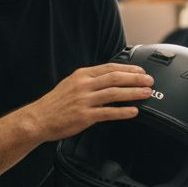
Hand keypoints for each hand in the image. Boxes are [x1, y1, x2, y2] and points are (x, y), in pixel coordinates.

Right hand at [23, 63, 154, 141]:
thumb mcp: (70, 84)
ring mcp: (84, 101)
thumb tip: (109, 80)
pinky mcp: (84, 116)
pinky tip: (133, 112)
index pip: (109, 68)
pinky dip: (122, 111)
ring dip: (133, 93)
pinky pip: (108, 113)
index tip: (140, 70)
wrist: (38, 119)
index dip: (128, 68)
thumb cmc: (54, 104)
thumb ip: (88, 81)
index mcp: (81, 76)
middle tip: (149, 80)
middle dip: (135, 78)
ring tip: (146, 93)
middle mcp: (84, 85)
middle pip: (115, 78)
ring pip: (114, 93)